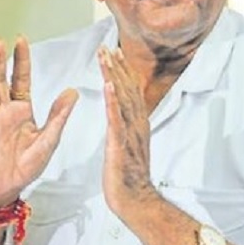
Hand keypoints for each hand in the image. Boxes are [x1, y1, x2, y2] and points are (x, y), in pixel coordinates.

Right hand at [0, 36, 78, 207]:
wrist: (9, 187)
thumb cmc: (27, 164)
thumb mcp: (50, 138)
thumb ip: (59, 115)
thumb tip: (73, 92)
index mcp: (22, 109)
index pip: (21, 78)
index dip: (21, 60)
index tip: (20, 41)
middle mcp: (4, 111)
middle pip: (1, 81)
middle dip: (1, 62)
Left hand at [98, 47, 156, 215]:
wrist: (134, 197)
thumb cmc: (128, 173)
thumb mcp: (128, 142)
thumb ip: (126, 123)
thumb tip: (121, 109)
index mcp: (137, 122)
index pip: (130, 89)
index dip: (122, 69)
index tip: (114, 52)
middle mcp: (136, 122)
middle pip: (127, 88)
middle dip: (116, 66)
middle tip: (106, 47)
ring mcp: (130, 132)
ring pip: (122, 97)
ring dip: (114, 75)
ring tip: (106, 57)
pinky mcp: (121, 143)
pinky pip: (117, 118)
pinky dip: (114, 100)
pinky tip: (109, 85)